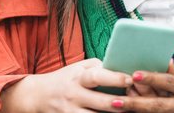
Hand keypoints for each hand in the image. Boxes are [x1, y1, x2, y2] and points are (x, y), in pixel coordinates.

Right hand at [0, 58, 132, 112]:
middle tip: (135, 101)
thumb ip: (99, 66)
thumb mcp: (79, 67)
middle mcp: (74, 95)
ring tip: (128, 112)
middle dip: (120, 103)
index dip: (114, 78)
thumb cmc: (66, 78)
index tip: (129, 79)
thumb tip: (121, 67)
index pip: (97, 76)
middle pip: (101, 102)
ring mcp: (71, 112)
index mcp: (78, 77)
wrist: (38, 96)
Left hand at [119, 61, 173, 112]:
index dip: (151, 78)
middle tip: (115, 100)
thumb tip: (165, 57)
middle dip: (135, 103)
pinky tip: (126, 112)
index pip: (167, 81)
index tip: (134, 74)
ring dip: (135, 110)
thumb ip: (172, 73)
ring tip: (117, 104)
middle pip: (157, 104)